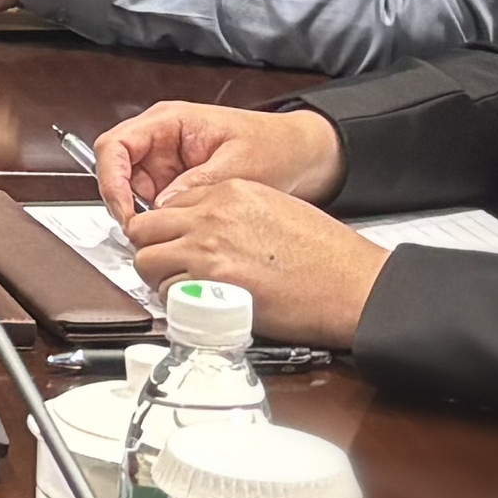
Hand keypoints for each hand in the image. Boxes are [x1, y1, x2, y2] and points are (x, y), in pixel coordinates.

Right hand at [95, 97, 343, 220]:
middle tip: (139, 232)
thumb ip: (197, 185)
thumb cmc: (275, 145)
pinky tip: (175, 232)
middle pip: (117, 169)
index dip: (111, 180)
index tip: (124, 212)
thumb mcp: (239, 165)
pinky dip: (158, 220)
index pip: (116, 145)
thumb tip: (162, 208)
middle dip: (123, 202)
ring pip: (132, 191)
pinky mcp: (176, 182)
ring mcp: (167, 162)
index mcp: (170, 121)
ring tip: (164, 234)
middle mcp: (161, 140)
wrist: (301, 156)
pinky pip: (153, 203)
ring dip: (141, 214)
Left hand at [116, 166, 386, 345]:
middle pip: (145, 228)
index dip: (168, 228)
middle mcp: (212, 216)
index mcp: (229, 191)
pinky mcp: (212, 285)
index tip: (173, 242)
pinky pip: (167, 293)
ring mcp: (208, 250)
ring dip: (157, 277)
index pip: (170, 203)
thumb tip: (207, 228)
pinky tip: (196, 306)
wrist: (352, 284)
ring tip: (180, 289)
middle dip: (151, 248)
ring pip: (146, 260)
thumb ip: (234, 212)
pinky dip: (175, 303)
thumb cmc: (327, 254)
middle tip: (166, 266)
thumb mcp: (276, 208)